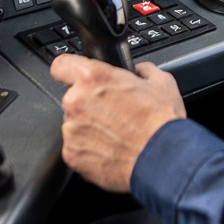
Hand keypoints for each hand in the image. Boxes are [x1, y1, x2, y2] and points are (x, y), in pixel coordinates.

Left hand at [50, 55, 185, 191]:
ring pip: (74, 122)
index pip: (61, 64)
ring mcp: (72, 130)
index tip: (75, 75)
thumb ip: (140, 70)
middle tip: (112, 109)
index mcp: (94, 77)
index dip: (69, 69)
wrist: (162, 159)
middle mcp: (77, 101)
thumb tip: (136, 72)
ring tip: (115, 133)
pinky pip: (76, 145)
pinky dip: (89, 147)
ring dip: (89, 125)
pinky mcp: (72, 155)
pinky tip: (110, 148)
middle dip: (89, 101)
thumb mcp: (160, 80)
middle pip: (72, 95)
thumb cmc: (160, 121)